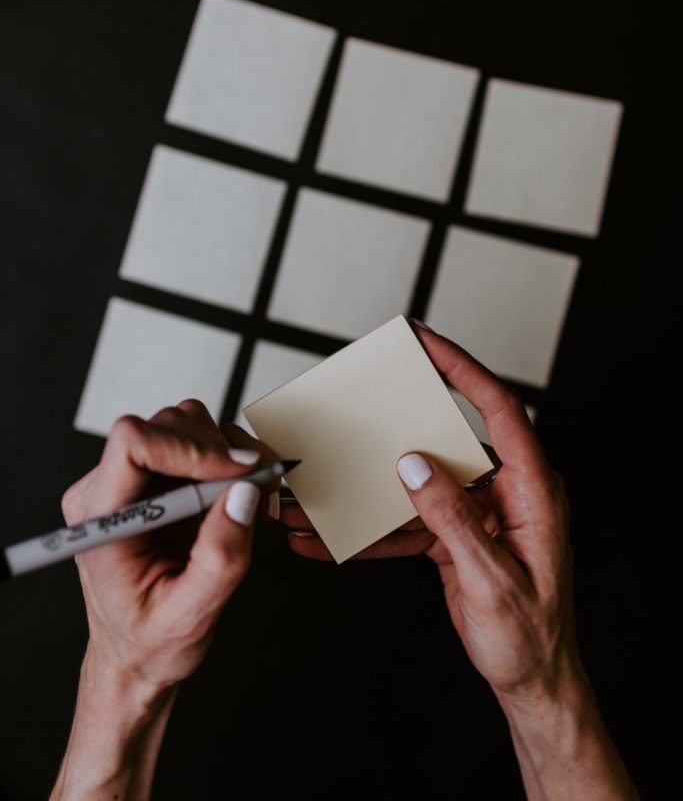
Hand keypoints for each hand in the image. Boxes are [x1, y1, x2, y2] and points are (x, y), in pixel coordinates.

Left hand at [61, 399, 279, 688]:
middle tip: (259, 488)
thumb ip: (220, 558)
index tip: (236, 472)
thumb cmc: (150, 640)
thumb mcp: (191, 615)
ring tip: (253, 495)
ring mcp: (132, 480)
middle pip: (167, 426)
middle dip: (221, 453)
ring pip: (185, 425)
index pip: (133, 444)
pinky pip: (198, 442)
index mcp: (102, 520)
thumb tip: (245, 493)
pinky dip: (231, 460)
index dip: (189, 447)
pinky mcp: (157, 477)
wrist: (136, 653)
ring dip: (229, 454)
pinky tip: (242, 495)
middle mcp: (109, 490)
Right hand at [282, 323, 637, 798]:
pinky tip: (331, 538)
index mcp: (532, 490)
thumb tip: (414, 467)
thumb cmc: (529, 637)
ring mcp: (477, 513)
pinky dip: (370, 530)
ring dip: (368, 487)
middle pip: (447, 436)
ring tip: (321, 486)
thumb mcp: (493, 579)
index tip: (425, 341)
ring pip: (416, 483)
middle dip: (399, 418)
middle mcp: (504, 491)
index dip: (462, 369)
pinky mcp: (455, 537)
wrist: (532, 683)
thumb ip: (454, 519)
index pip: (498, 409)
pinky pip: (406, 523)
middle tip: (363, 395)